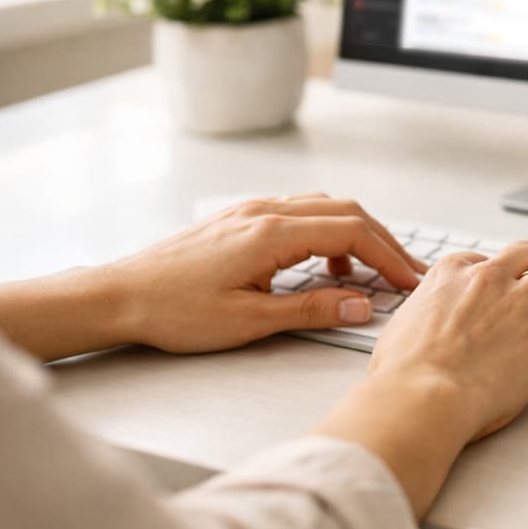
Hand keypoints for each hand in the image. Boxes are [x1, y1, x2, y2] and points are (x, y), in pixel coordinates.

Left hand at [111, 194, 427, 353]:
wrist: (117, 296)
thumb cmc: (173, 311)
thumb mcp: (250, 321)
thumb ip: (312, 309)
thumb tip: (362, 305)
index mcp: (273, 233)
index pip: (353, 233)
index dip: (389, 257)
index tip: (410, 281)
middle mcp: (266, 212)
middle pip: (347, 212)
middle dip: (383, 242)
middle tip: (406, 273)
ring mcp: (251, 211)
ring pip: (325, 207)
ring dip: (357, 234)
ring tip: (370, 272)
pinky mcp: (240, 218)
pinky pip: (300, 212)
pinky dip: (327, 232)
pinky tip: (323, 264)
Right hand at [366, 241, 527, 441]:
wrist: (418, 397)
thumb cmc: (402, 375)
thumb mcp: (403, 328)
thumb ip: (425, 317)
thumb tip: (425, 326)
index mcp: (452, 273)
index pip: (487, 260)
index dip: (502, 275)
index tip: (508, 289)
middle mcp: (490, 278)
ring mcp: (521, 302)